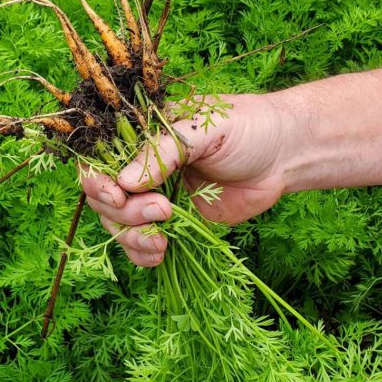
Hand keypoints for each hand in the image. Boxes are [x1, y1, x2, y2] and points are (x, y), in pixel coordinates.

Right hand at [81, 93, 292, 266]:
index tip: (117, 195)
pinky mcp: (175, 222)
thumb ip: (163, 152)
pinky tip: (160, 253)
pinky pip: (143, 242)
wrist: (284, 155)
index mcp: (142, 135)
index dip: (97, 180)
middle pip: (105, 198)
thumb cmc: (247, 127)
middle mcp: (142, 166)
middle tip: (162, 210)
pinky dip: (143, 253)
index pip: (99, 158)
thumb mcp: (204, 129)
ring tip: (162, 239)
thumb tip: (124, 182)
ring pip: (119, 225)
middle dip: (125, 212)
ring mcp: (156, 195)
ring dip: (133, 237)